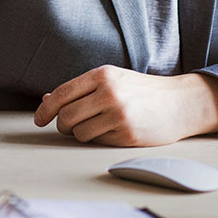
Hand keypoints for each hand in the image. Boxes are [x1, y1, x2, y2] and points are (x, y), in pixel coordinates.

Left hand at [33, 66, 217, 146]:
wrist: (179, 103)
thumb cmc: (140, 91)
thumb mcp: (111, 81)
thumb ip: (80, 90)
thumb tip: (46, 100)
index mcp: (102, 75)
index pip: (62, 93)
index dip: (46, 110)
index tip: (38, 120)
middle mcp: (108, 92)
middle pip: (66, 116)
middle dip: (62, 125)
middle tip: (69, 126)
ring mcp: (118, 113)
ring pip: (78, 132)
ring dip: (80, 134)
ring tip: (95, 127)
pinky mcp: (127, 133)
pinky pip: (97, 142)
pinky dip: (98, 140)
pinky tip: (111, 132)